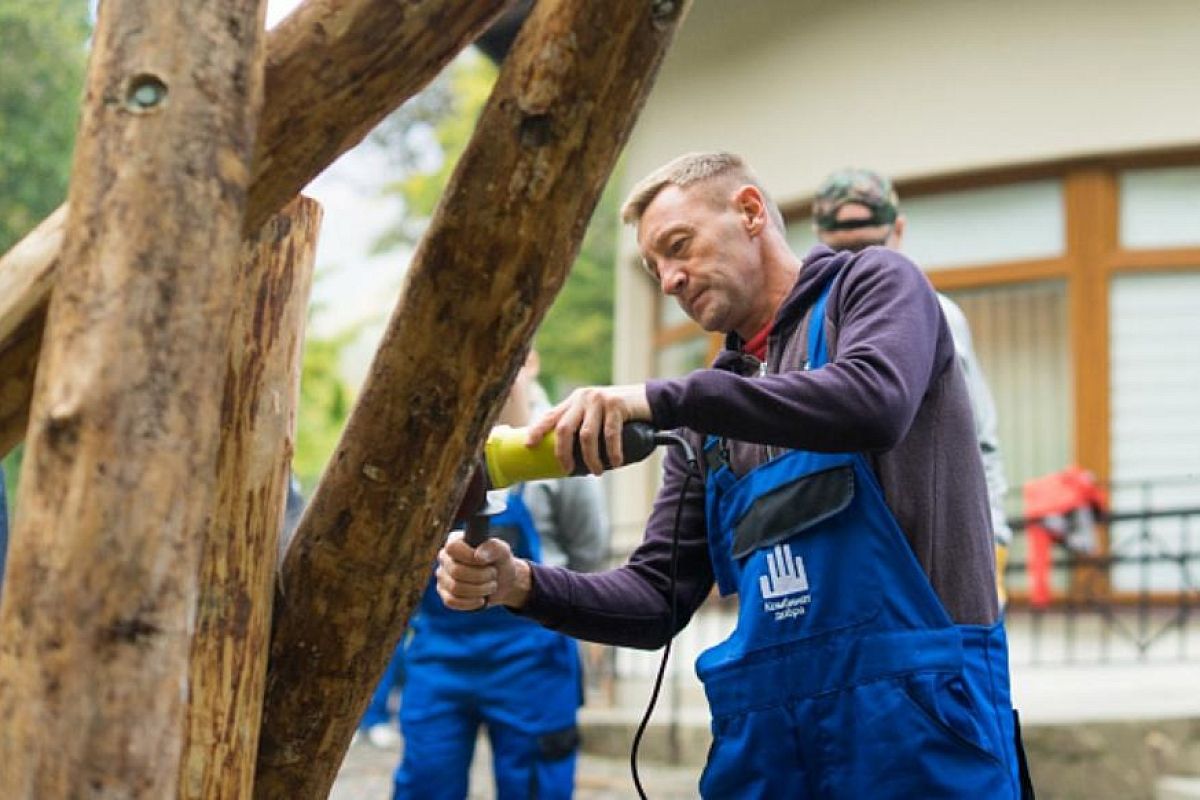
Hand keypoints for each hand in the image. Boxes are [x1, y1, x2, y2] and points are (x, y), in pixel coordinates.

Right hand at [436, 531, 531, 610]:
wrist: (503, 582)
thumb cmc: (499, 561)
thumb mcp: (502, 551)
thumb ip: (493, 547)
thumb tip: (478, 556)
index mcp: (455, 541)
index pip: (452, 548)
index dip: (469, 556)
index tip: (485, 561)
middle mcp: (444, 558)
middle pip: (456, 571)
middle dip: (481, 576)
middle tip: (493, 574)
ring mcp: (443, 577)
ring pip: (455, 588)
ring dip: (479, 590)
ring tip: (491, 586)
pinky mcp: (445, 594)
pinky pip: (452, 602)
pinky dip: (471, 603)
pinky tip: (482, 599)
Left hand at [525, 384, 650, 474]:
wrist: (648, 399)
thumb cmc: (618, 413)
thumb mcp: (595, 413)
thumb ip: (581, 425)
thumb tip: (566, 456)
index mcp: (573, 400)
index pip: (550, 415)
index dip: (537, 430)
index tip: (529, 446)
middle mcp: (583, 398)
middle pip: (564, 428)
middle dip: (563, 453)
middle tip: (568, 470)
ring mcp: (599, 400)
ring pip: (586, 436)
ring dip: (590, 458)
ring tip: (596, 472)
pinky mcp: (616, 405)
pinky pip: (610, 434)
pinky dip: (612, 452)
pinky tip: (615, 462)